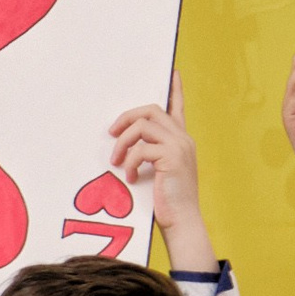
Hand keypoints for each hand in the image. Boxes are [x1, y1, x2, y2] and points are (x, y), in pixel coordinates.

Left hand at [109, 74, 210, 270]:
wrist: (182, 222)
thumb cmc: (166, 202)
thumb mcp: (159, 174)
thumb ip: (149, 155)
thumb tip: (123, 144)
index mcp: (181, 141)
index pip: (178, 108)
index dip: (176, 90)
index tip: (173, 73)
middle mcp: (183, 139)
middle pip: (151, 110)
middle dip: (126, 118)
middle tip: (111, 134)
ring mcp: (179, 146)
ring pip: (143, 126)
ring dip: (123, 144)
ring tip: (117, 163)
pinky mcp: (172, 157)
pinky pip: (141, 149)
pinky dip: (129, 163)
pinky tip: (129, 178)